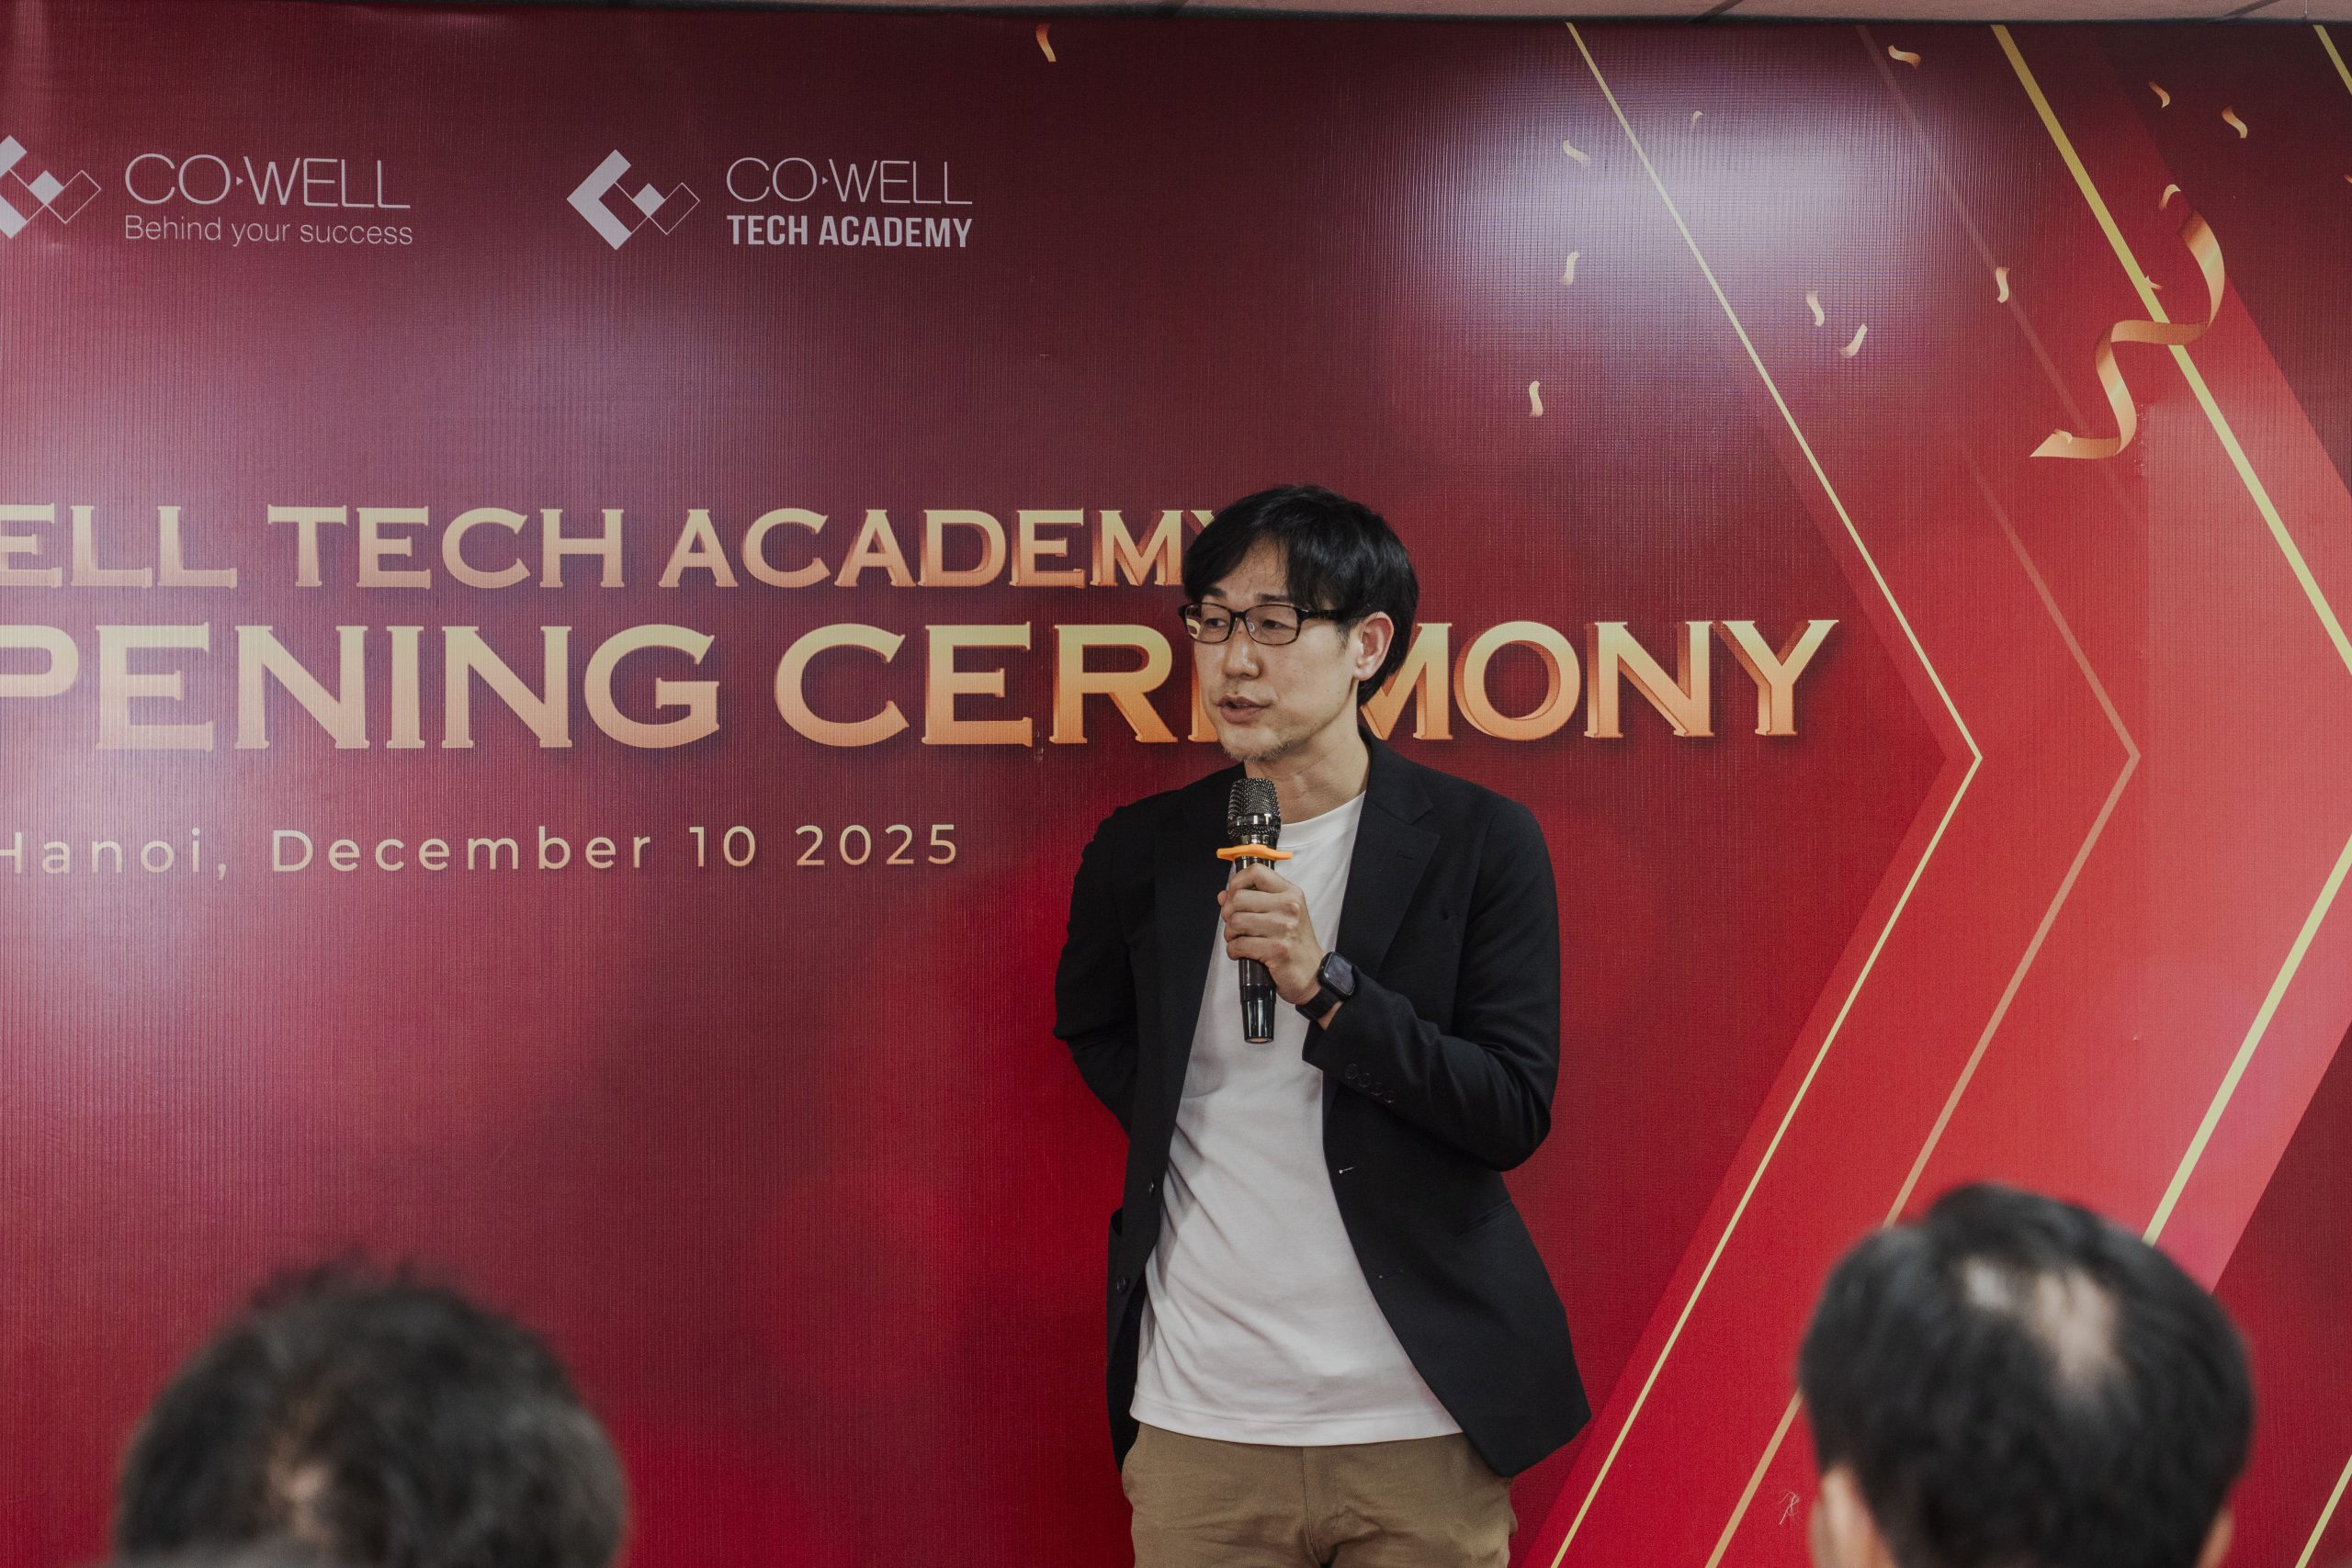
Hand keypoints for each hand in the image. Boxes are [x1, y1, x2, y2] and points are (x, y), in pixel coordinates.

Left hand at [1218, 862, 1323, 1004]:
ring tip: (1239, 939)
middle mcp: (1289, 907)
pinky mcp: (1277, 949)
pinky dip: (1234, 951)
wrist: (1312, 973)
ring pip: (1235, 921)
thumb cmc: (1294, 943)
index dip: (1237, 882)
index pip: (1256, 871)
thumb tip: (1223, 896)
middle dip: (1228, 914)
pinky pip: (1239, 944)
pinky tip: (1242, 953)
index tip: (1234, 895)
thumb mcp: (1281, 914)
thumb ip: (1253, 900)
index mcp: (1290, 893)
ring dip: (1230, 934)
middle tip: (1235, 925)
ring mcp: (1284, 928)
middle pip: (1238, 898)